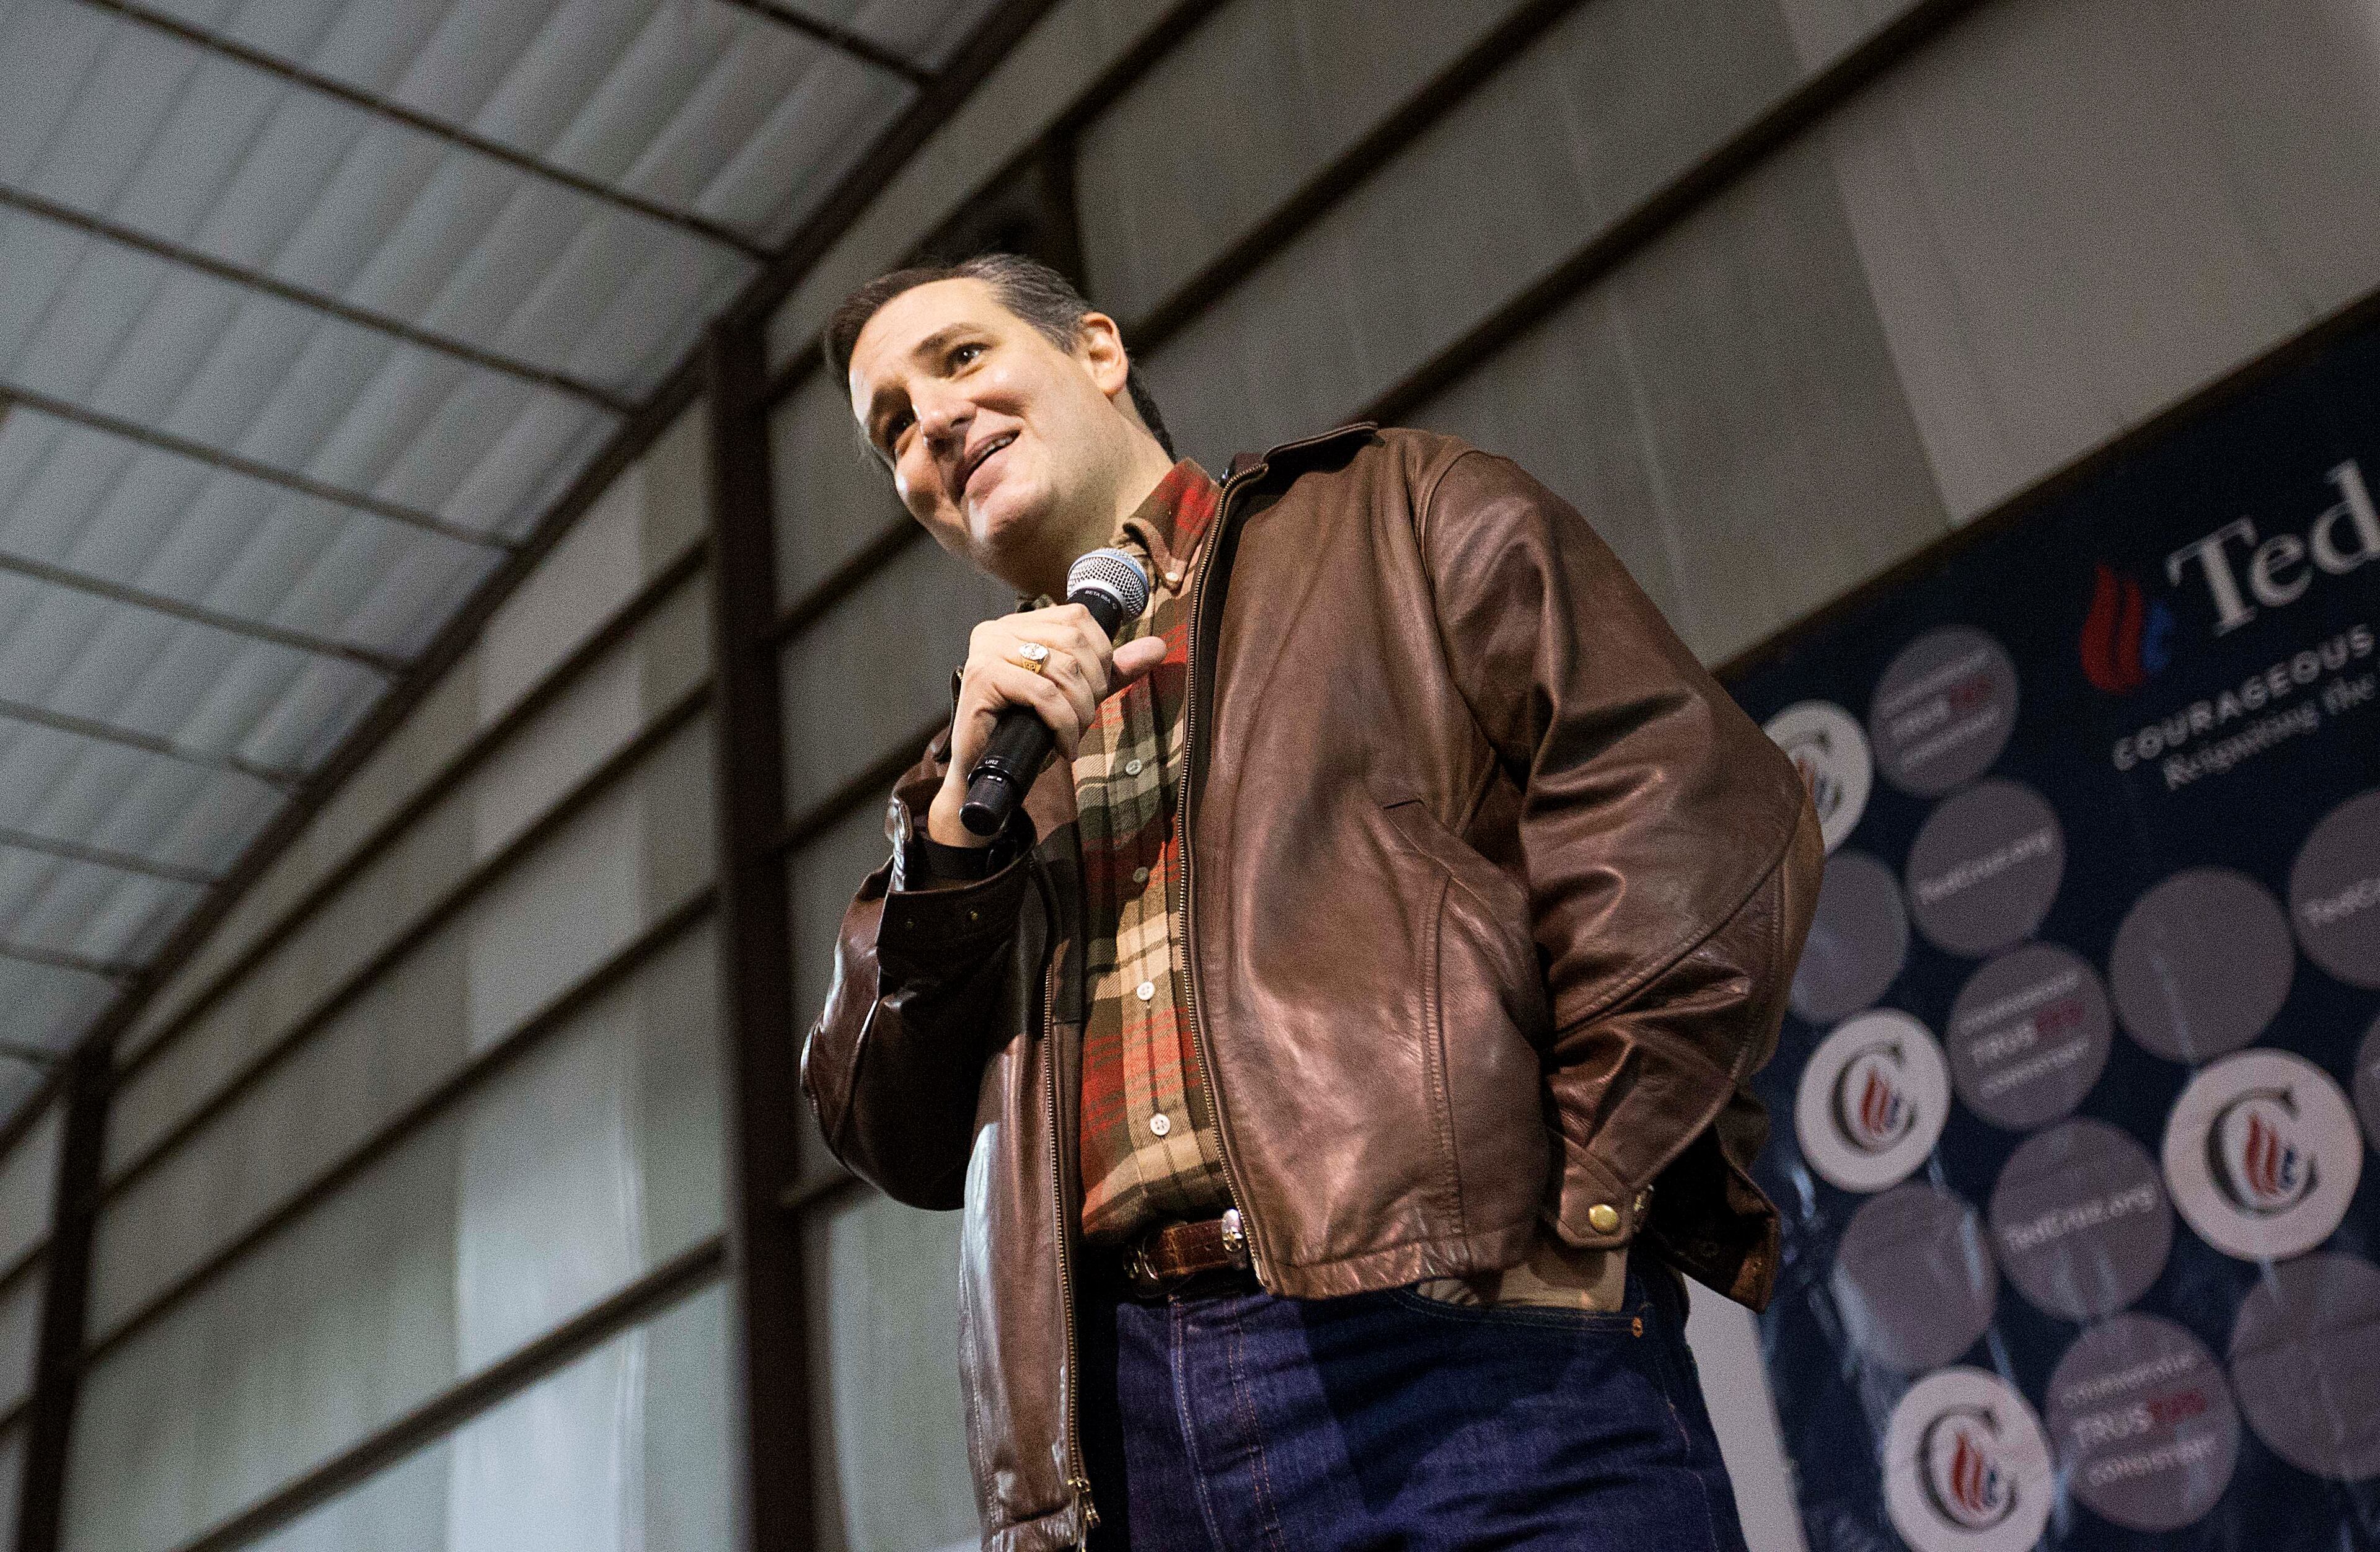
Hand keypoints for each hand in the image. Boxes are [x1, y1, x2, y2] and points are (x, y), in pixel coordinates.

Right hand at [927, 603, 1169, 846]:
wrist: (983, 774)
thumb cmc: (1024, 731)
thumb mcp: (1074, 694)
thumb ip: (1111, 670)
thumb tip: (1159, 647)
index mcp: (1017, 625)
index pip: (1077, 618)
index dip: (1101, 656)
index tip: (1095, 691)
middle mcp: (997, 630)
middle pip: (1074, 642)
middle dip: (1092, 686)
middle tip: (1084, 719)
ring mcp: (986, 651)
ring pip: (1063, 668)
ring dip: (1080, 709)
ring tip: (1073, 733)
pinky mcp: (982, 678)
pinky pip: (1043, 694)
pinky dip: (1063, 723)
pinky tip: (1063, 745)